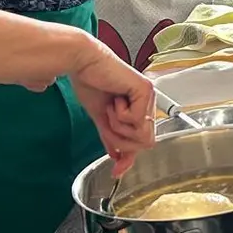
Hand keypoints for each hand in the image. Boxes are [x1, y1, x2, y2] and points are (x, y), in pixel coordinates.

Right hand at [71, 40, 155, 176]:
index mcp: (140, 107)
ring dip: (119, 126)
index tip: (117, 170)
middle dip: (120, 138)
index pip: (143, 141)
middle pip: (144, 142)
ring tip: (111, 107)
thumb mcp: (101, 117)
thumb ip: (110, 137)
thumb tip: (115, 157)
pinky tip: (115, 99)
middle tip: (108, 119)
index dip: (129, 156)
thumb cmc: (90, 82)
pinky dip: (120, 114)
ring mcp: (149, 96)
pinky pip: (136, 120)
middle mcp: (149, 101)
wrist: (83, 63)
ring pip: (141, 135)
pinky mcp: (145, 90)